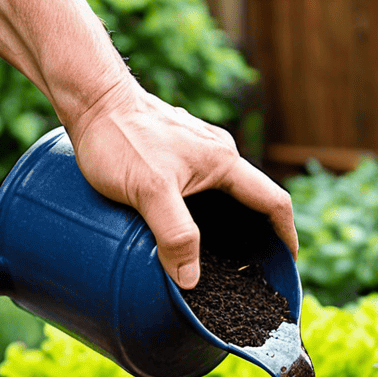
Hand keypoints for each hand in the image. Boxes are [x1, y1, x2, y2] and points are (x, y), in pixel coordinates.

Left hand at [68, 80, 296, 288]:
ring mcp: (196, 148)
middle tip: (249, 267)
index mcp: (224, 162)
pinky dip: (202, 209)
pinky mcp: (173, 148)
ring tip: (215, 254)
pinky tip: (179, 224)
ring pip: (223, 192)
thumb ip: (175, 235)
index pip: (273, 202)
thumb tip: (191, 280)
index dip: (286, 235)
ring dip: (226, 222)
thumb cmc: (119, 137)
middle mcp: (217, 152)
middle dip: (257, 233)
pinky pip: (200, 184)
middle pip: (251, 199)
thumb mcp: (149, 191)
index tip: (287, 263)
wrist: (90, 96)